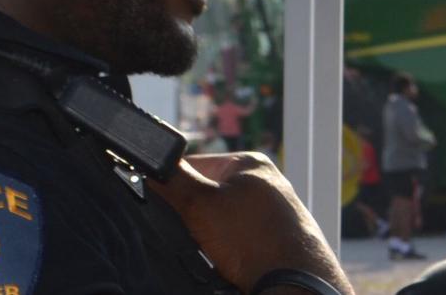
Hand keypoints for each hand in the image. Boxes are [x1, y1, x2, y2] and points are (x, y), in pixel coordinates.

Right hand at [150, 153, 353, 294]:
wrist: (293, 285)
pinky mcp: (276, 242)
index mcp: (250, 164)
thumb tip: (151, 163)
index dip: (172, 184)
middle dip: (193, 217)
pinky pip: (237, 243)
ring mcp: (273, 215)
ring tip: (212, 252)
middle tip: (192, 235)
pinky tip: (226, 263)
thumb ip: (173, 179)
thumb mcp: (201, 204)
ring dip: (208, 239)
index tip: (161, 205)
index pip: (194, 164)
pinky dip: (226, 253)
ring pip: (220, 223)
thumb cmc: (255, 240)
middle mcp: (266, 185)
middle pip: (207, 196)